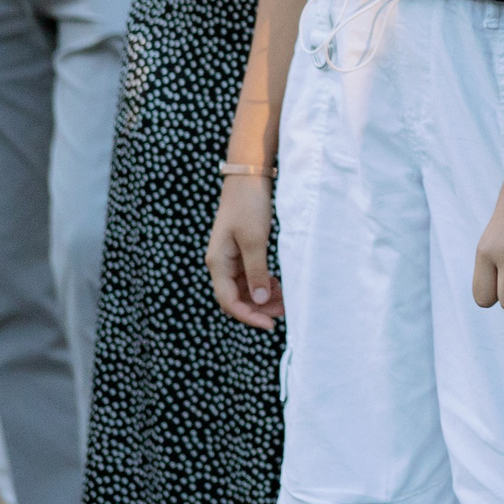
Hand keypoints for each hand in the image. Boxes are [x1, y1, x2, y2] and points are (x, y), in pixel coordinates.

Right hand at [206, 173, 281, 329]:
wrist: (248, 178)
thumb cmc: (249, 206)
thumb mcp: (255, 239)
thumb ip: (257, 271)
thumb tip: (260, 301)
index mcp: (218, 263)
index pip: (230, 301)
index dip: (249, 316)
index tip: (271, 324)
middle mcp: (222, 264)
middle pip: (237, 298)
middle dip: (259, 309)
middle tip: (284, 314)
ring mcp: (231, 258)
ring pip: (246, 288)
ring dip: (263, 298)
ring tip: (286, 303)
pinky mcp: (242, 251)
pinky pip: (251, 276)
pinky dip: (264, 284)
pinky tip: (279, 286)